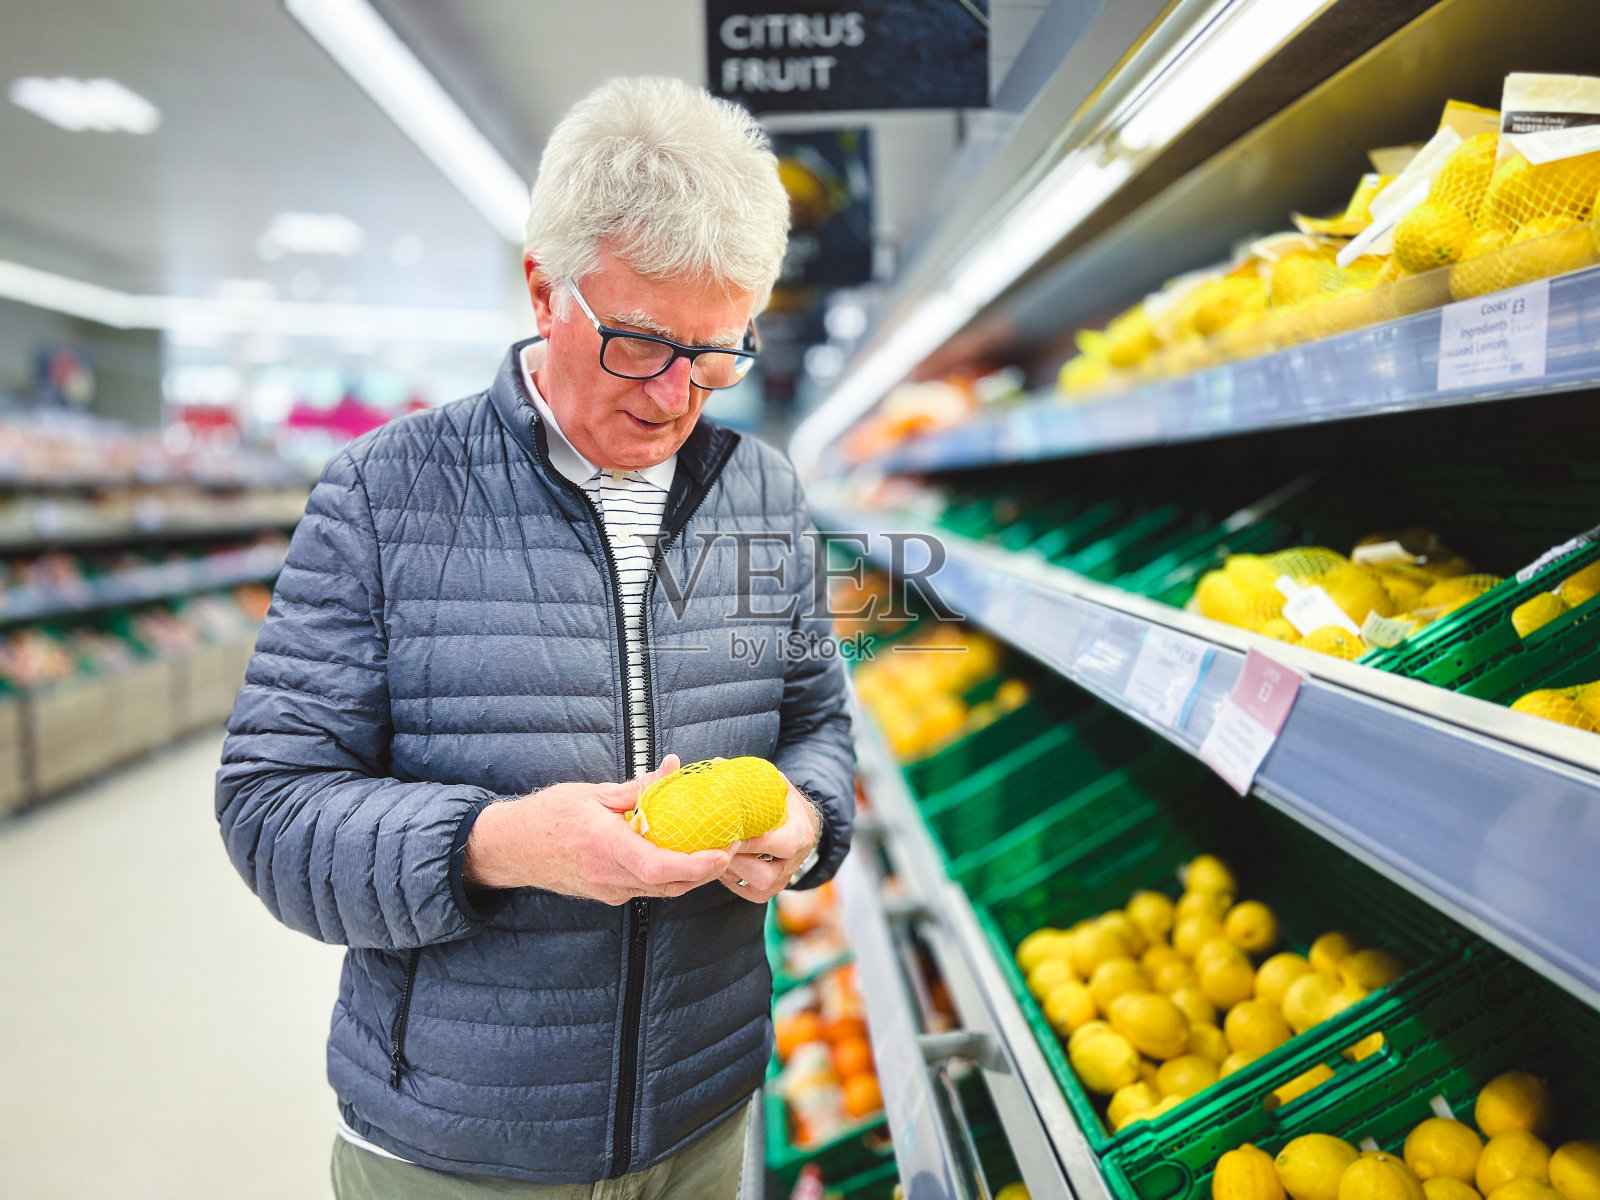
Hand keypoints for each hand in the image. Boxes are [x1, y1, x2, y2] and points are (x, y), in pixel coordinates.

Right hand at [462, 755, 731, 904]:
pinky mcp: (607, 895)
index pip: (658, 866)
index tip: (722, 853)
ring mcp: (608, 890)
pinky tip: (680, 855)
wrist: (511, 849)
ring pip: (662, 891)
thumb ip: (637, 787)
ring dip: (691, 875)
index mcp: (604, 847)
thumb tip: (673, 768)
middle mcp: (608, 876)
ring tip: (714, 849)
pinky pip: (647, 889)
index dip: (695, 865)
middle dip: (706, 870)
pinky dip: (669, 876)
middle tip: (732, 846)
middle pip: (669, 884)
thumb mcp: (592, 793)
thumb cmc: (547, 816)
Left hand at [719, 774, 820, 902]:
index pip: (780, 844)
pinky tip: (722, 862)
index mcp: (801, 835)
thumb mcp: (775, 785)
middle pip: (763, 873)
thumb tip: (716, 764)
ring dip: (731, 871)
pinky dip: (731, 880)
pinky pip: (747, 892)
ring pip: (754, 886)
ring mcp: (782, 880)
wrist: (803, 826)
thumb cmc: (785, 804)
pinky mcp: (769, 892)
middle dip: (736, 861)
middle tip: (713, 844)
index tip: (729, 832)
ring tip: (715, 852)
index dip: (753, 842)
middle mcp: (794, 863)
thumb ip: (750, 778)